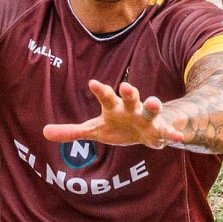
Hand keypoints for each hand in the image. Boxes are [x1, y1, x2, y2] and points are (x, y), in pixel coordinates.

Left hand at [41, 79, 184, 149]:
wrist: (147, 130)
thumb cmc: (118, 126)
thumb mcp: (95, 130)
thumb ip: (72, 132)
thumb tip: (44, 132)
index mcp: (114, 107)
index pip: (106, 96)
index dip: (100, 90)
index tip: (92, 82)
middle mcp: (132, 108)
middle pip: (130, 97)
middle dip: (130, 91)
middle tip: (126, 85)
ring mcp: (147, 118)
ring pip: (151, 109)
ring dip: (154, 105)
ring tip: (155, 101)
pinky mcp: (159, 131)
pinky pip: (167, 132)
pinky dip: (173, 135)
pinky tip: (179, 138)